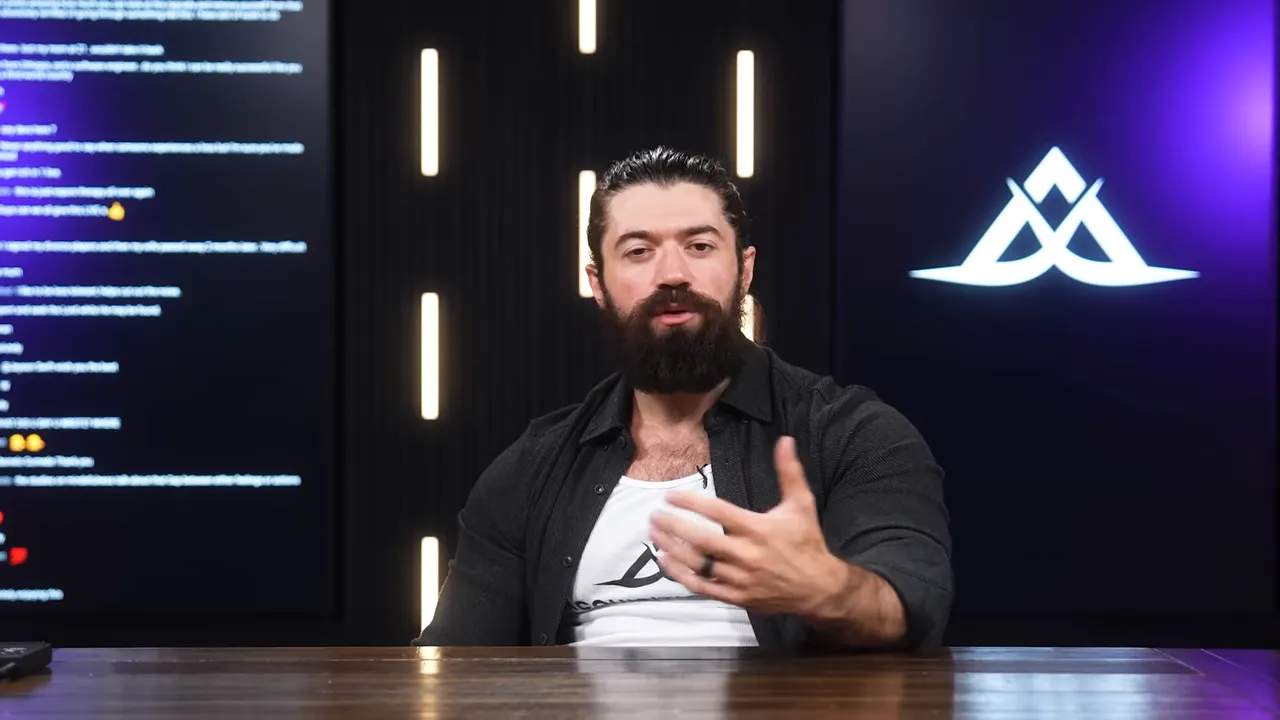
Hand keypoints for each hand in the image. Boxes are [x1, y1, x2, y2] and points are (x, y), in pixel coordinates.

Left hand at [649, 436, 851, 616]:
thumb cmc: (807, 542)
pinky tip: (665, 561)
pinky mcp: (736, 597)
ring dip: (672, 548)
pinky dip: (680, 574)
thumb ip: (789, 472)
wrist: (819, 588)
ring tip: (654, 533)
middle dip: (674, 526)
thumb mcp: (801, 504)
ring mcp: (739, 578)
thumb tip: (785, 440)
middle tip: (654, 515)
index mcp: (758, 529)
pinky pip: (702, 587)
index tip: (671, 496)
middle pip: (701, 539)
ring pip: (698, 563)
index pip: (718, 512)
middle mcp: (746, 554)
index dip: (691, 503)